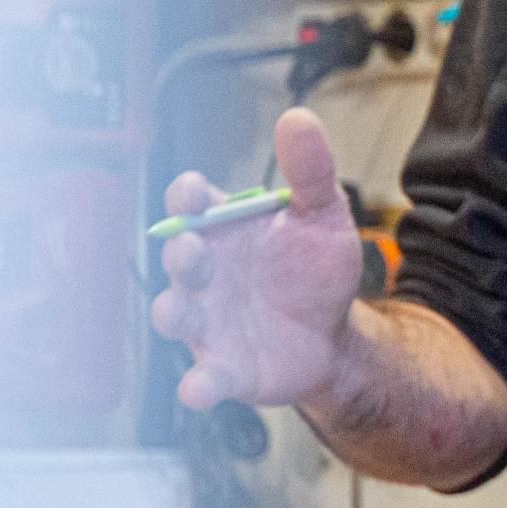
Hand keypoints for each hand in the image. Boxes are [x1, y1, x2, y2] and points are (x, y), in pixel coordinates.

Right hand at [149, 108, 362, 410]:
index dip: (186, 197)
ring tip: (179, 310)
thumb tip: (298, 118)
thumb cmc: (313, 269)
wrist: (333, 331)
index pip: (193, 205)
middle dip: (181, 253)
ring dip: (174, 311)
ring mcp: (208, 321)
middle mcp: (205, 274)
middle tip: (192, 246)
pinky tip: (198, 388)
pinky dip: (198, 384)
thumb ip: (310, 171)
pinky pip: (204, 377)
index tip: (191, 193)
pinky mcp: (224, 366)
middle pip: (180, 259)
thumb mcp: (322, 215)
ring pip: (176, 315)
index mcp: (223, 230)